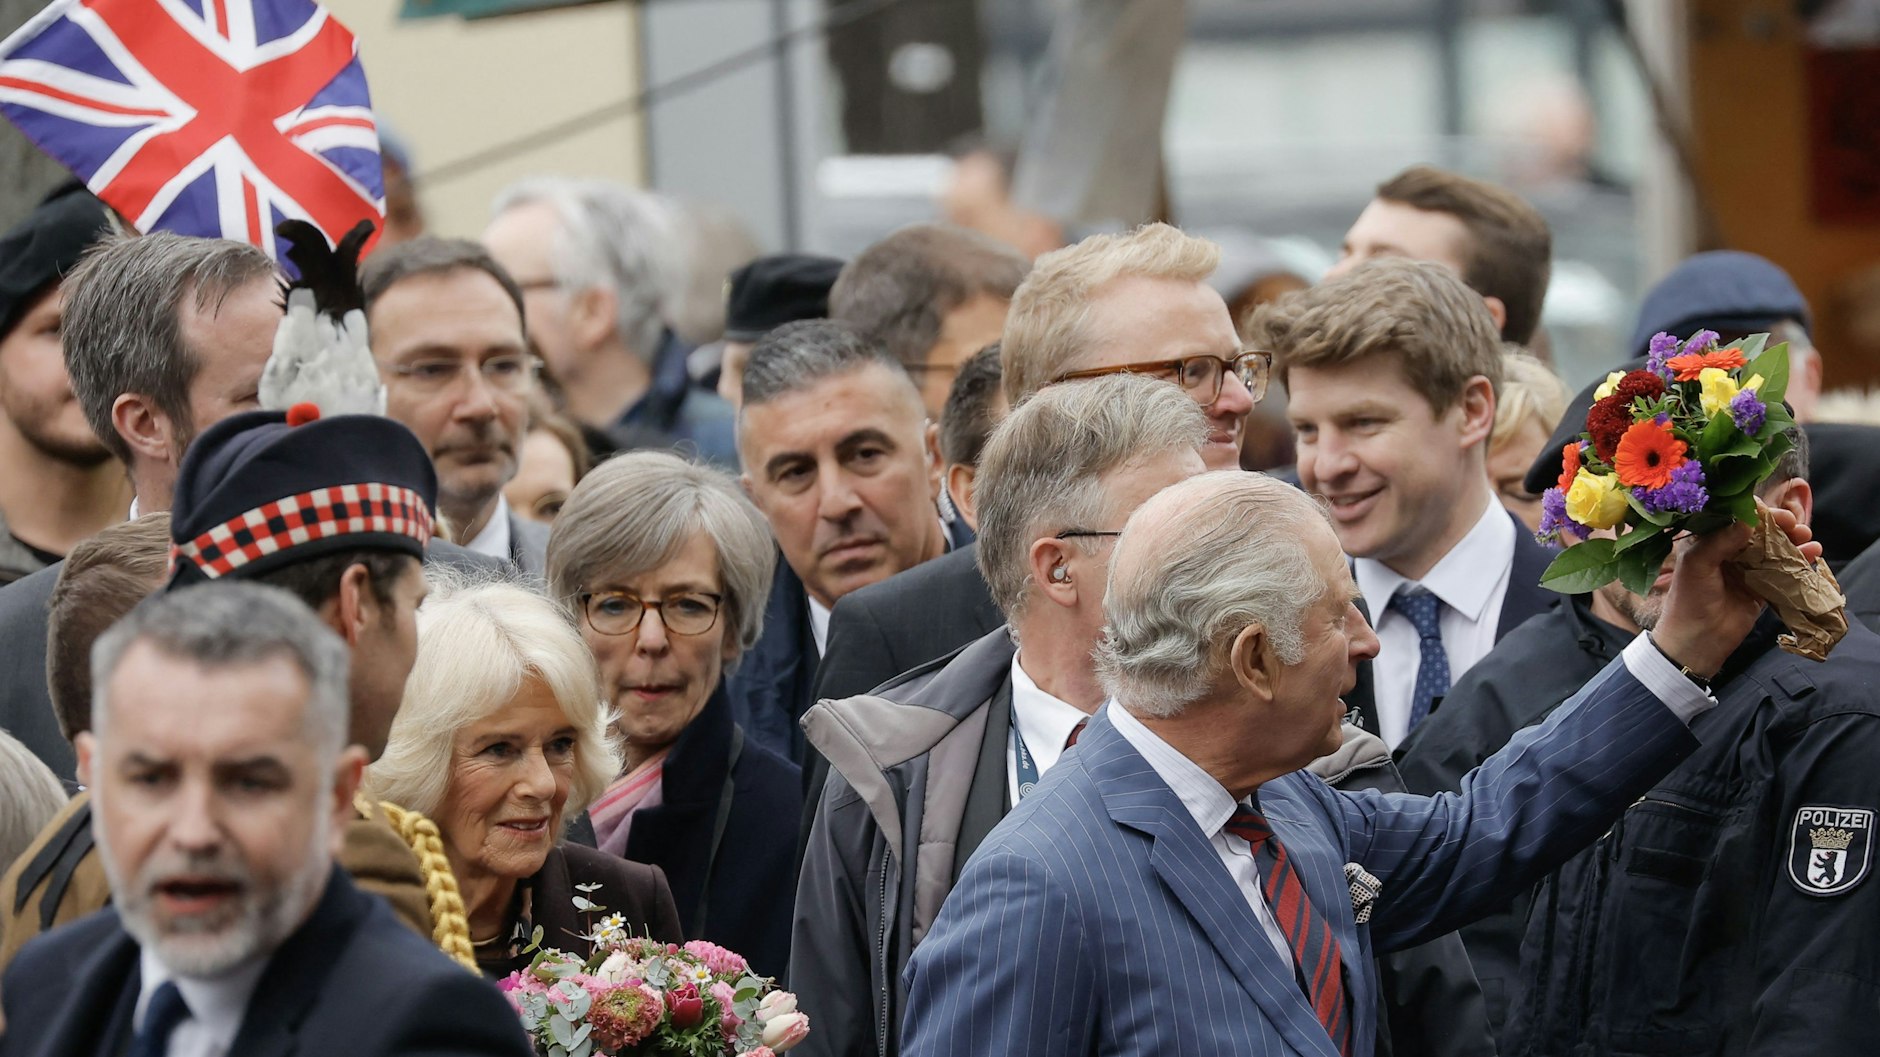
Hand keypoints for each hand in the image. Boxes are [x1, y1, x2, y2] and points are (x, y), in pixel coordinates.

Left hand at [1652, 503, 1814, 677]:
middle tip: (1794, 524)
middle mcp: (1728, 551)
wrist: (1697, 640)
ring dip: (1792, 540)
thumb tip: (1748, 519)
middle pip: (1758, 530)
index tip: (1771, 512)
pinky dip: (1799, 559)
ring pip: (1774, 547)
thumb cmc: (1689, 600)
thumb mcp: (1697, 564)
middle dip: (1779, 524)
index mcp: (1707, 541)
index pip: (1733, 517)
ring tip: (1807, 536)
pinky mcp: (1762, 586)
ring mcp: (1746, 568)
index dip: (1753, 511)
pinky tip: (1813, 552)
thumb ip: (1720, 541)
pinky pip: (1783, 569)